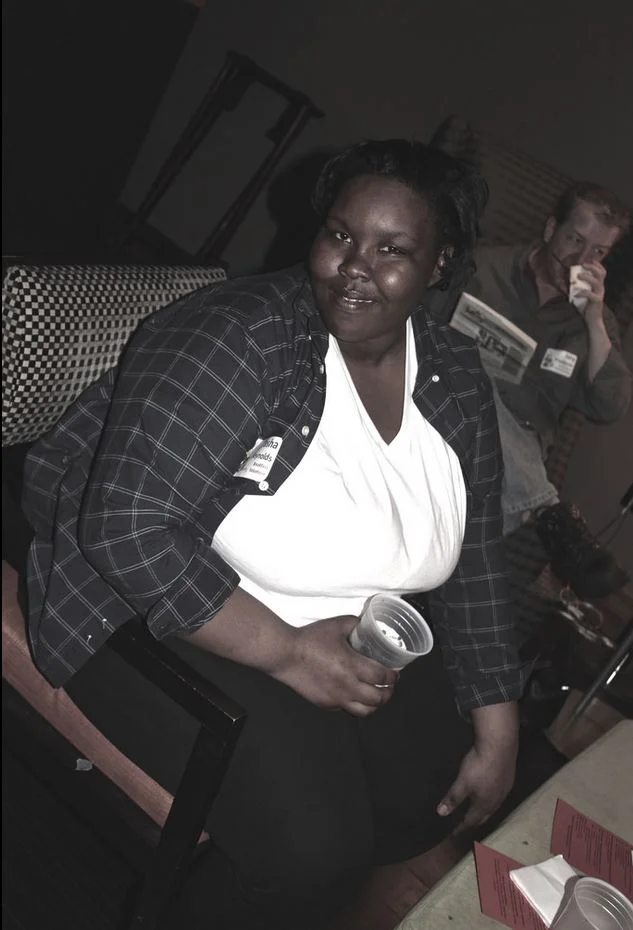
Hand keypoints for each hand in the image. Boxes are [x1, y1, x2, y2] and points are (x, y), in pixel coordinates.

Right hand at [273, 616, 398, 715]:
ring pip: (364, 711)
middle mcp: (348, 686)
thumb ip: (355, 625)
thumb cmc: (310, 639)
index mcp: (353, 666)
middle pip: (378, 699)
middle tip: (389, 686)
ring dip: (374, 704)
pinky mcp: (325, 704)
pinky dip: (354, 704)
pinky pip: (345, 709)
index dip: (393, 677)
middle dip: (388, 693)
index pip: (383, 678)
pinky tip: (352, 695)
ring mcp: (336, 698)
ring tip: (375, 696)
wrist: (285, 655)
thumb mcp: (336, 625)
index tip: (395, 674)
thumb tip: (366, 625)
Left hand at [436, 741, 516, 831]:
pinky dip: (491, 798)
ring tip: (478, 810)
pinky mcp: (509, 778)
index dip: (461, 827)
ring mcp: (504, 789)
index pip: (471, 820)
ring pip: (493, 805)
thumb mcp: (462, 782)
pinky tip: (490, 791)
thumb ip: (453, 798)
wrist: (500, 746)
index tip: (454, 833)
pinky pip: (499, 794)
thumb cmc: (479, 765)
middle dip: (475, 820)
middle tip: (466, 823)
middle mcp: (496, 800)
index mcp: (484, 804)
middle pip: (484, 815)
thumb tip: (441, 814)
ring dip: (484, 810)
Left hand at [574, 262, 606, 320]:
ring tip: (578, 276)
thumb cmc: (585, 308)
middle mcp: (600, 289)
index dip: (597, 265)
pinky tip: (576, 293)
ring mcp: (600, 294)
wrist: (591, 320)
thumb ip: (578, 288)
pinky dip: (582, 292)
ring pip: (597, 282)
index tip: (590, 259)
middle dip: (592, 267)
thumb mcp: (581, 296)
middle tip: (583, 265)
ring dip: (587, 277)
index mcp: (598, 286)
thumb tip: (567, 281)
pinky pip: (590, 294)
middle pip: (600, 274)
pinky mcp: (597, 301)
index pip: (601, 272)